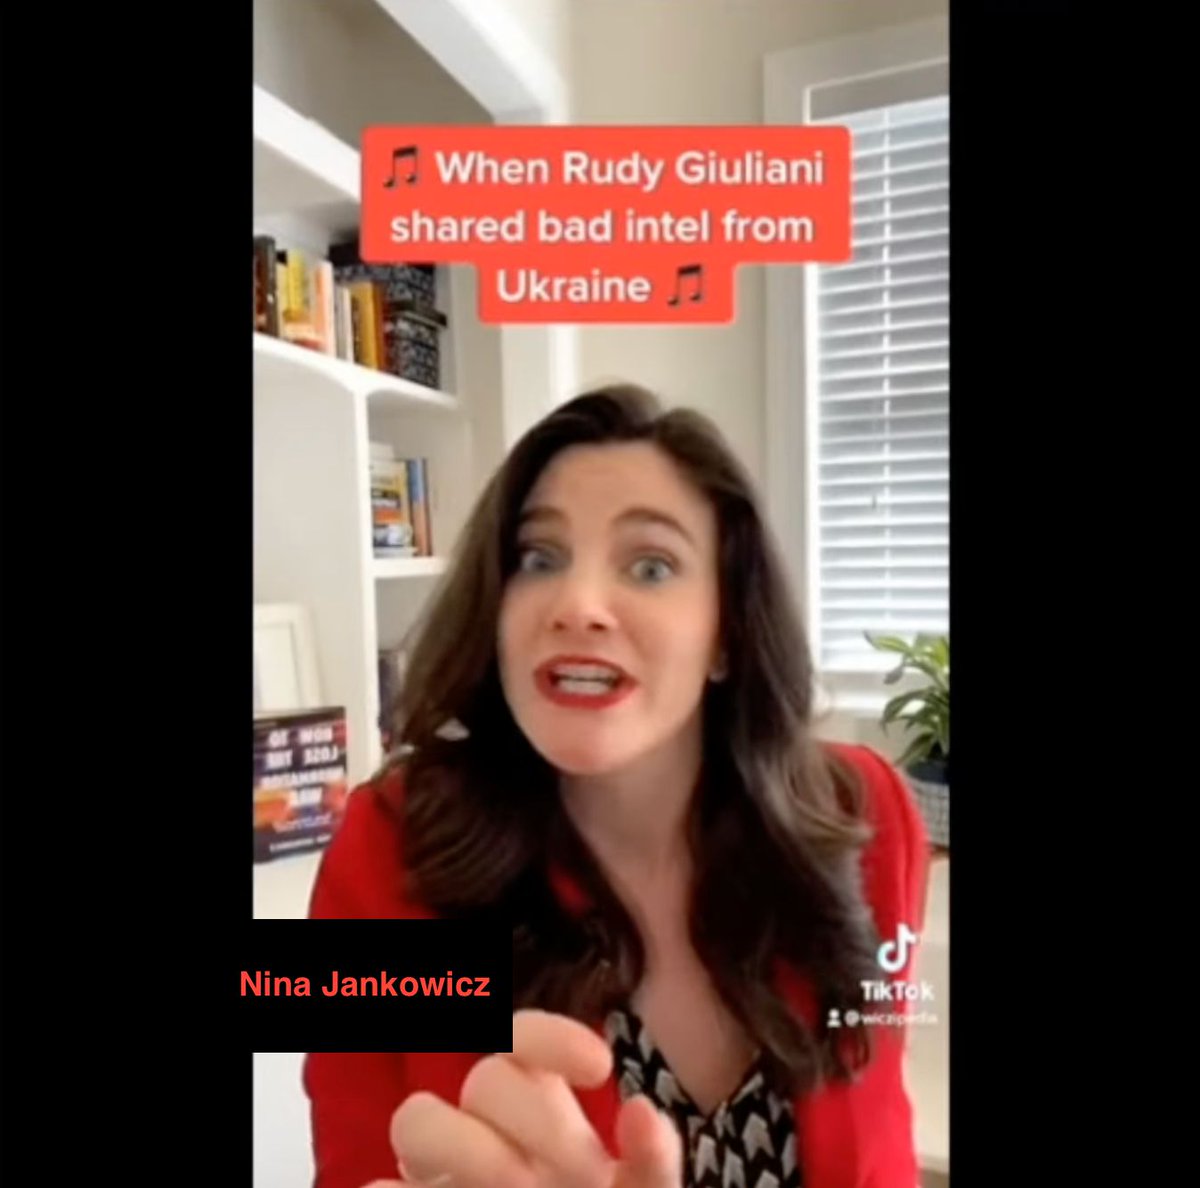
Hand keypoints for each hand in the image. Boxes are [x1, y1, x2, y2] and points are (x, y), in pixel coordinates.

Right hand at [364, 1008, 682, 1187]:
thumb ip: (651, 1162)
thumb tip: (643, 1111)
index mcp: (538, 1110)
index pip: (522, 1038)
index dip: (551, 1037)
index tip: (601, 1067)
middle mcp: (484, 1132)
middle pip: (484, 1078)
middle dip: (535, 1119)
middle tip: (580, 1174)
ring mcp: (442, 1174)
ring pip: (416, 1119)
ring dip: (466, 1150)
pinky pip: (381, 1187)